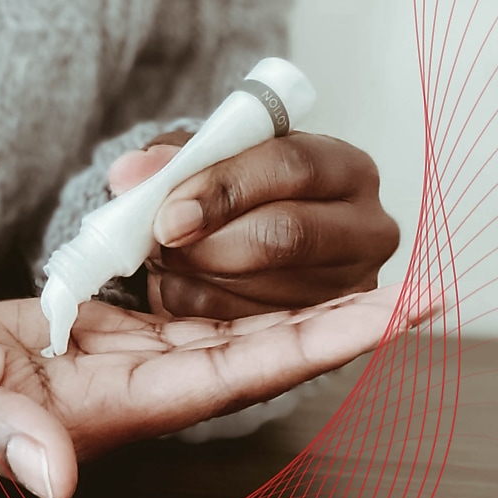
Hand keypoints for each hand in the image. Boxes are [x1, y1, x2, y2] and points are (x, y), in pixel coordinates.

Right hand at [0, 285, 416, 497]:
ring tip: (366, 276)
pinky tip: (269, 268)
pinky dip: (229, 287)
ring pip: (223, 331)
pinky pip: (180, 311)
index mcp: (103, 412)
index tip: (385, 319)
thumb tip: (58, 478)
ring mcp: (117, 364)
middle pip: (250, 357)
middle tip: (416, 289)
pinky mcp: (99, 335)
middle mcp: (129, 394)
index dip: (310, 348)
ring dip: (295, 306)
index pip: (227, 378)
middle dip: (332, 327)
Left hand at [108, 131, 399, 318]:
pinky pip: (247, 329)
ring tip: (170, 258)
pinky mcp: (319, 333)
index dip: (225, 189)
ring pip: (264, 289)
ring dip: (199, 276)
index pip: (293, 167)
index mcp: (344, 168)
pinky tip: (187, 284)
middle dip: (208, 243)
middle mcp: (367, 229)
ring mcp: (349, 289)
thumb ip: (167, 163)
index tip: (169, 212)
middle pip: (285, 235)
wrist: (244, 242)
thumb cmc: (232, 196)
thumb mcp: (204, 164)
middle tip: (161, 244)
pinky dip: (201, 306)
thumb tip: (130, 173)